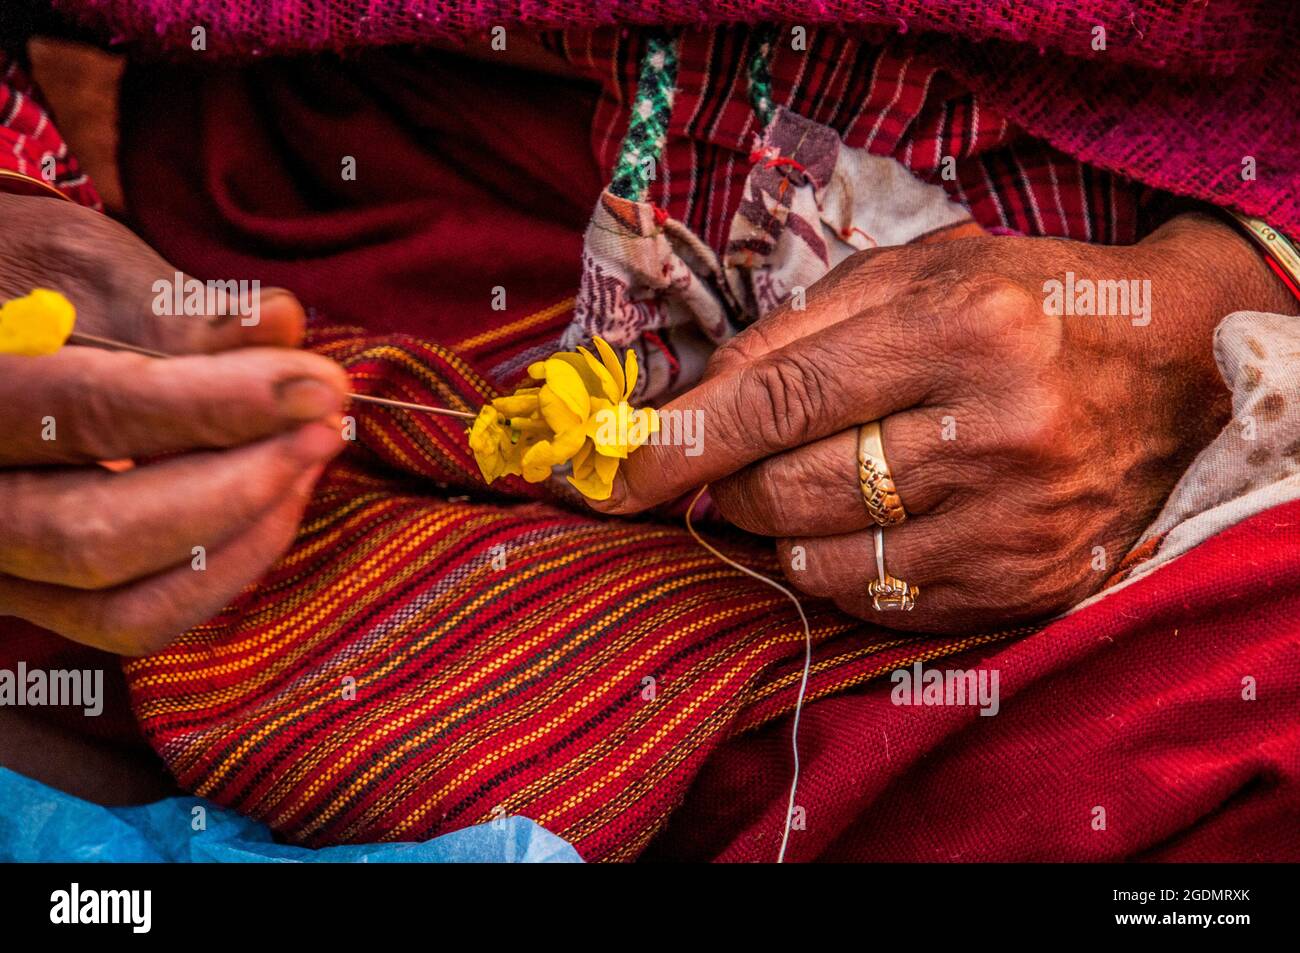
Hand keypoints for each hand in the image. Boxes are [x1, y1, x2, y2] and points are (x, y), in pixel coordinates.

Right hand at [0, 194, 348, 653]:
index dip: (214, 406)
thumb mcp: (82, 266)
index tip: (314, 388)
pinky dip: (220, 572)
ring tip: (307, 459)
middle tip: (324, 426)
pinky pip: (134, 619)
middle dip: (238, 487)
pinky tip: (275, 504)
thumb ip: (177, 312)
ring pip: (119, 603)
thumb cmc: (28, 282)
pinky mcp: (38, 593)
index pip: (84, 413)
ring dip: (240, 536)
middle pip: (95, 536)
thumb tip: (283, 324)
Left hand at [592, 213, 1297, 630]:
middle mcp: (997, 430)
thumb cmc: (1024, 303)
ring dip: (785, 530)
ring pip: (824, 562)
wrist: (1166, 365)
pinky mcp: (1028, 584)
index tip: (616, 472)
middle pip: (790, 490)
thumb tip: (689, 405)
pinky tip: (876, 518)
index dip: (684, 440)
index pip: (781, 395)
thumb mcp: (916, 274)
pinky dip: (845, 566)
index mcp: (962, 326)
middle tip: (742, 460)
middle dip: (734, 483)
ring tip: (822, 480)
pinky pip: (881, 602)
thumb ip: (796, 333)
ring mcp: (1017, 522)